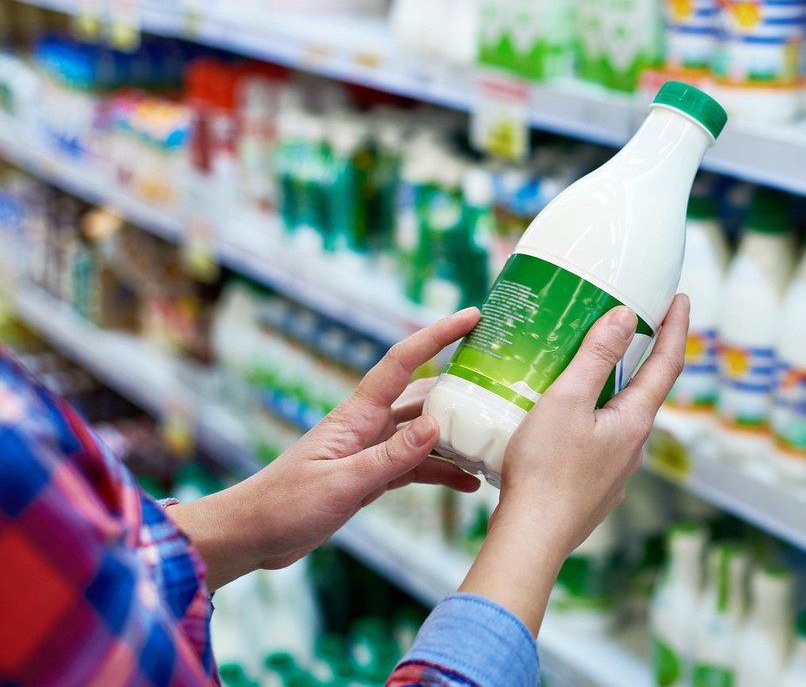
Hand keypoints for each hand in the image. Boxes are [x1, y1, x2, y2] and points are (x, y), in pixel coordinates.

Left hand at [169, 308, 481, 590]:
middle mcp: (368, 425)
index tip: (472, 316)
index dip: (437, 335)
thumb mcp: (342, 483)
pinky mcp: (372, 475)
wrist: (253, 537)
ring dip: (457, 436)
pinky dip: (442, 471)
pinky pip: (417, 465)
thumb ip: (391, 457)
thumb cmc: (286, 505)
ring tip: (496, 439)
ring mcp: (372, 449)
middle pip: (422, 394)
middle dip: (461, 384)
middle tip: (504, 380)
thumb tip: (436, 423)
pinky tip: (469, 483)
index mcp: (356, 415)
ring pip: (425, 432)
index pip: (402, 362)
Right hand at [459, 295, 689, 633]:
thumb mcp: (566, 400)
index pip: (667, 363)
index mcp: (634, 421)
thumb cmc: (544, 470)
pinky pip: (601, 443)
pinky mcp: (595, 489)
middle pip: (646, 390)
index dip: (677, 327)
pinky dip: (593, 420)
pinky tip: (566, 421)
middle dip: (643, 356)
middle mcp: (634, 447)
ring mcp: (616, 472)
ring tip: (589, 370)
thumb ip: (596, 357)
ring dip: (613, 391)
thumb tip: (625, 317)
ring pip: (620, 419)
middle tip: (633, 324)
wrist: (531, 539)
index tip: (682, 298)